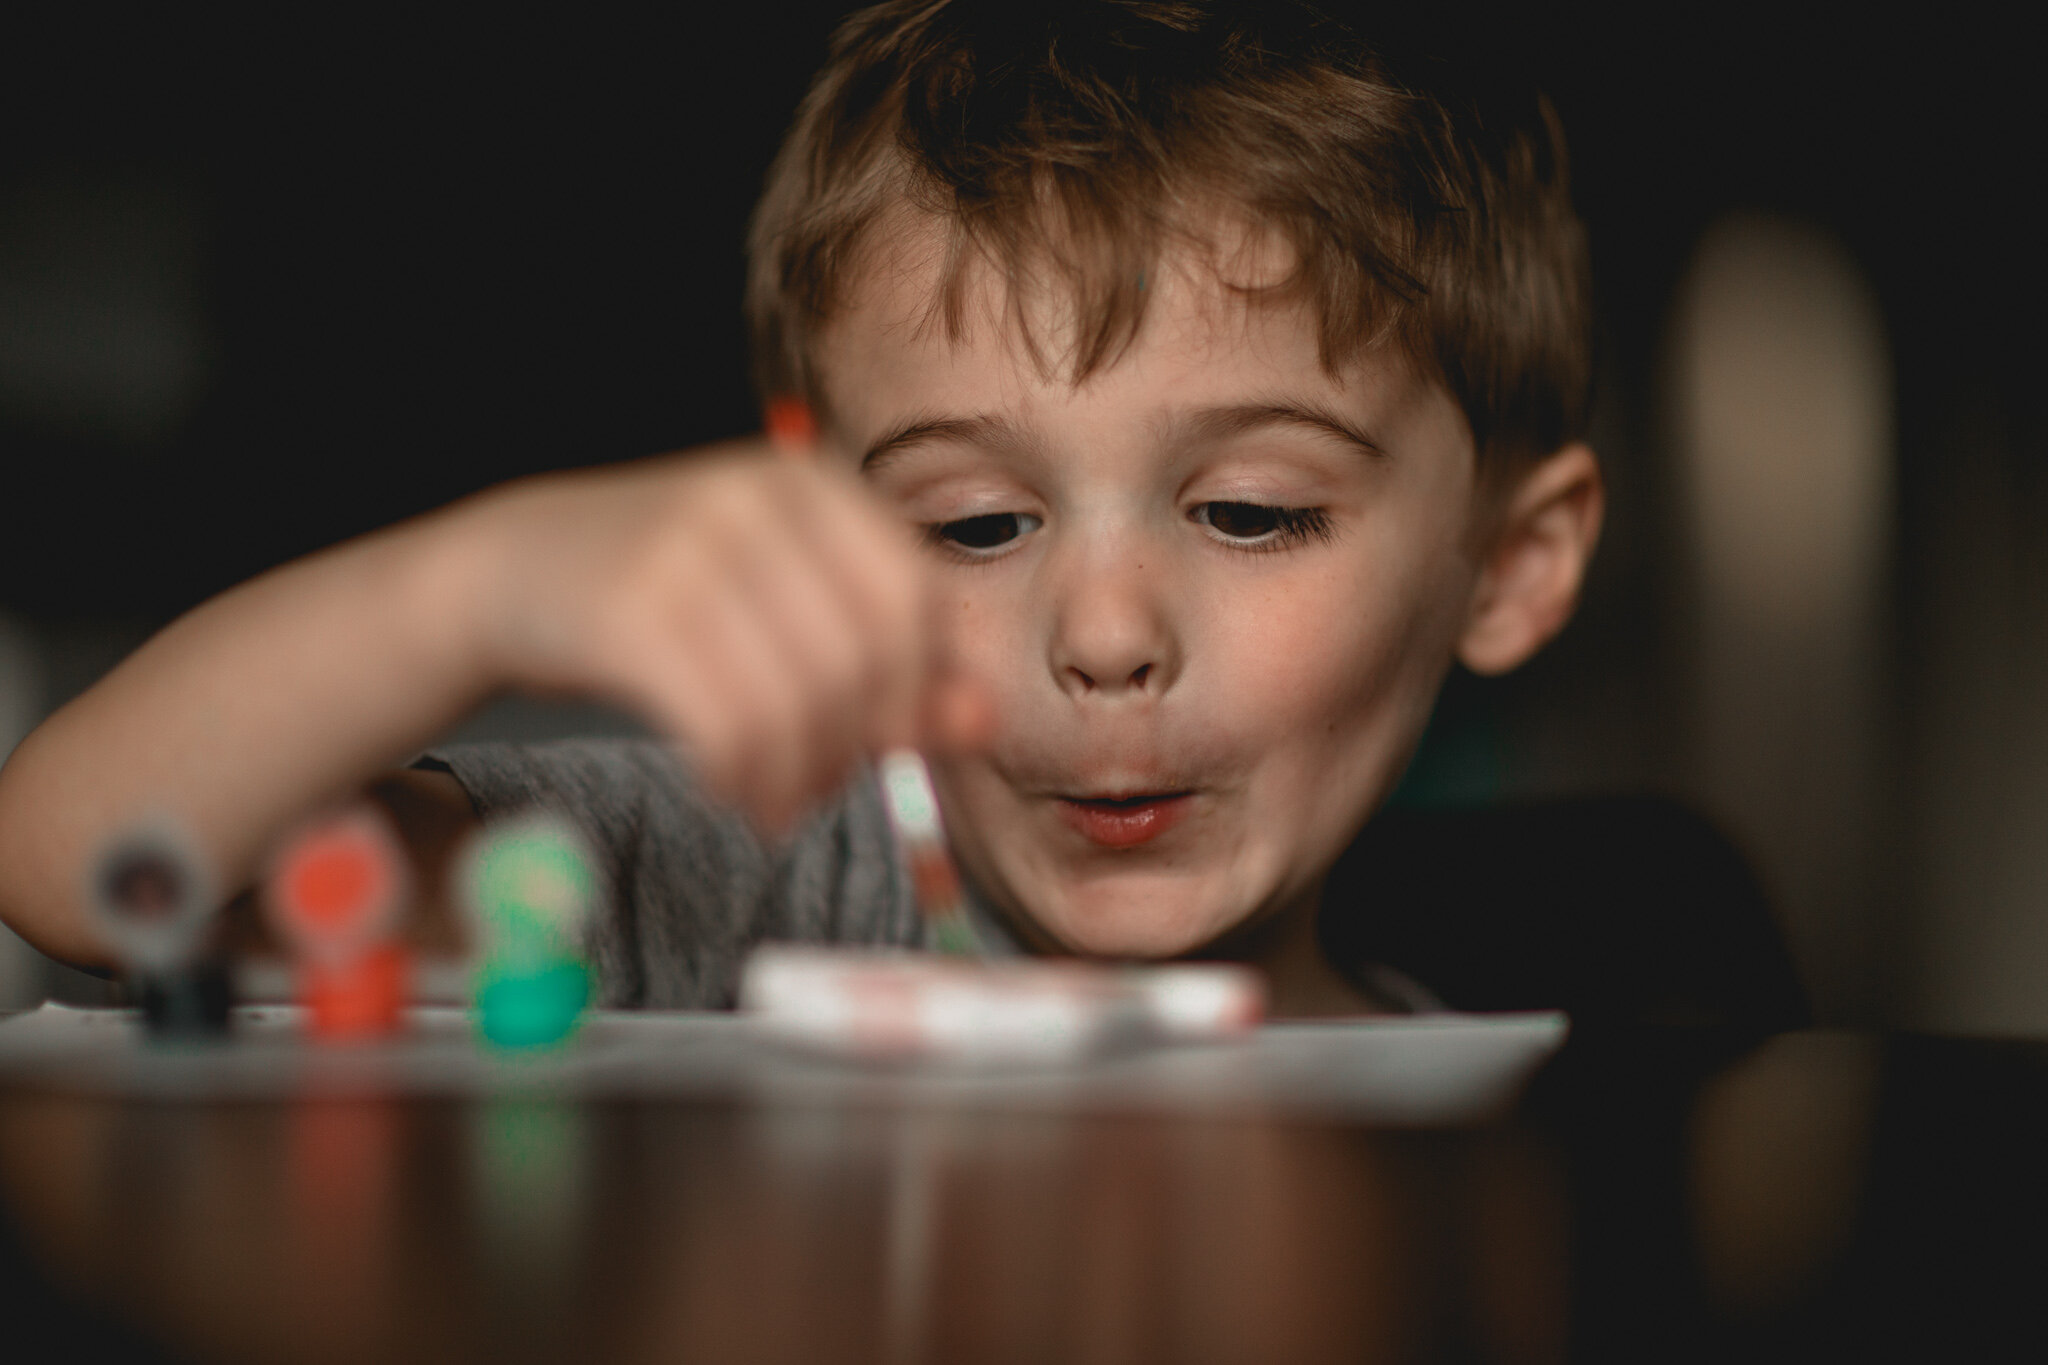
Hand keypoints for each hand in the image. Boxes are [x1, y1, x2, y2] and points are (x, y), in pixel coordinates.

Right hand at [464, 439, 988, 829]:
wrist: (512, 571)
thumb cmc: (671, 599)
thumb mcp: (784, 609)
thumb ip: (891, 663)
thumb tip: (984, 721)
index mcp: (811, 485)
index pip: (915, 596)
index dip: (918, 688)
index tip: (891, 745)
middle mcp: (756, 499)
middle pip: (865, 652)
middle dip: (859, 743)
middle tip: (824, 790)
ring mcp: (690, 547)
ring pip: (799, 698)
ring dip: (798, 777)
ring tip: (776, 802)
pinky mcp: (630, 610)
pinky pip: (725, 723)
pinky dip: (742, 778)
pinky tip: (729, 789)